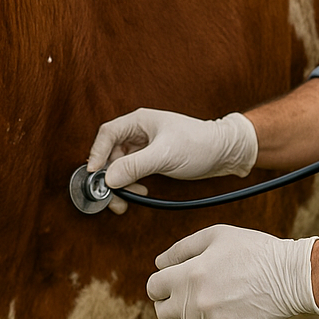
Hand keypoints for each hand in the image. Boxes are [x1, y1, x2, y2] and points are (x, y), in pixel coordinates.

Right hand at [86, 109, 257, 189]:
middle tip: (111, 196)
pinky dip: (132, 183)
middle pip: (110, 153)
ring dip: (121, 182)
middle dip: (109, 175)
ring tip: (129, 197)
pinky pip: (132, 172)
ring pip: (120, 165)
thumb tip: (108, 179)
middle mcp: (139, 132)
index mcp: (139, 121)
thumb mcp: (164, 155)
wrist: (224, 152)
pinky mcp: (153, 159)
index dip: (96, 154)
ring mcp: (146, 146)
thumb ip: (134, 166)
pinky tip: (141, 192)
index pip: (107, 134)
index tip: (93, 174)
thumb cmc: (199, 144)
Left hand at [146, 224, 318, 318]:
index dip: (161, 283)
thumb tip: (159, 263)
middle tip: (190, 293)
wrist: (288, 276)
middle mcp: (194, 300)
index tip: (172, 281)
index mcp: (190, 273)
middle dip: (171, 302)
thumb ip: (182, 248)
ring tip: (207, 304)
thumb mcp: (217, 236)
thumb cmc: (253, 251)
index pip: (154, 288)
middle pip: (162, 312)